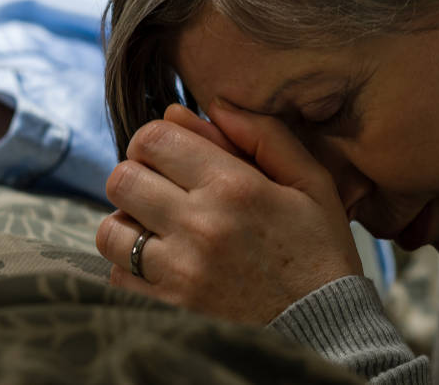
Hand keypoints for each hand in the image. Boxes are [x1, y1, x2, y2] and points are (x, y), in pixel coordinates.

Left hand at [96, 100, 362, 323]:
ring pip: (110, 229)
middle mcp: (199, 227)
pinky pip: (117, 276)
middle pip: (121, 178)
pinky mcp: (167, 310)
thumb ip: (264, 136)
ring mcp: (179, 273)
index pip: (152, 138)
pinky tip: (164, 266)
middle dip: (138, 177)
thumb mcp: (311, 184)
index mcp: (234, 187)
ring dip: (129, 224)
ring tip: (161, 231)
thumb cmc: (320, 253)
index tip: (172, 156)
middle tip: (165, 192)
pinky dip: (132, 268)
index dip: (156, 140)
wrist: (328, 333)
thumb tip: (214, 105)